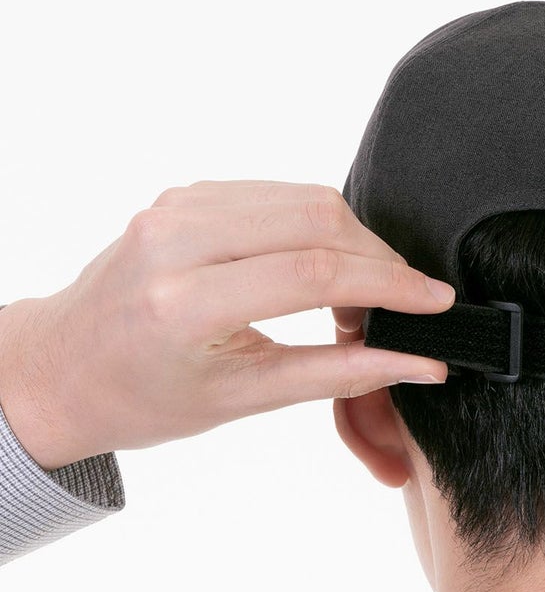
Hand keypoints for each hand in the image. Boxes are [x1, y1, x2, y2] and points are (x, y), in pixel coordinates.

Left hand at [0, 181, 454, 470]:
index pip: (312, 272)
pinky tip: (327, 264)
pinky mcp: (185, 194)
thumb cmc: (143, 395)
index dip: (389, 285)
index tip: (435, 301)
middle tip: (408, 300)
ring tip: (367, 290)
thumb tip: (418, 362)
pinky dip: (319, 225)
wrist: (63, 366)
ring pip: (304, 197)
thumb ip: (337, 375)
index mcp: (183, 302)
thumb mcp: (243, 399)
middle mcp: (175, 239)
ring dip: (354, 240)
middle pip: (316, 218)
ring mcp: (176, 207)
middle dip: (380, 258)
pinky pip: (277, 192)